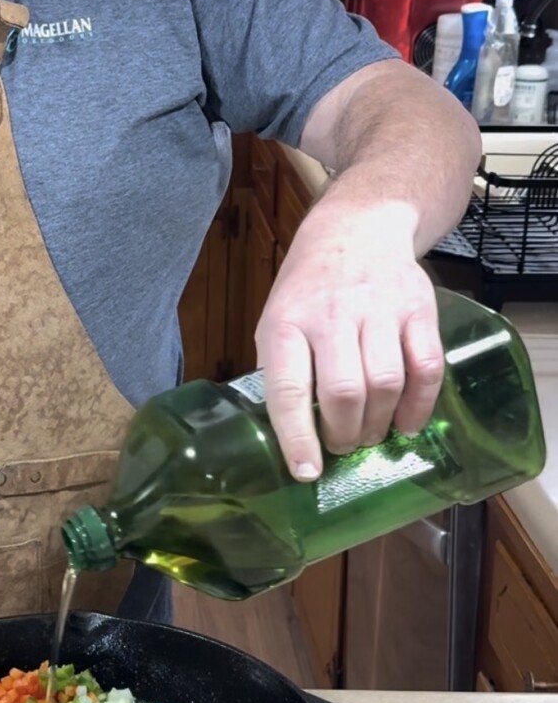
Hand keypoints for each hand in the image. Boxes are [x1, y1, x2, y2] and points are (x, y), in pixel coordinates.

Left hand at [254, 198, 444, 480]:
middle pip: (344, 391)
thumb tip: (286, 435)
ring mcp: (380, 310)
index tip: (306, 472)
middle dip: (344, 434)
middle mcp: (333, 315)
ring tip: (370, 435)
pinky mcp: (419, 310)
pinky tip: (407, 424)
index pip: (290, 389)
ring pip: (386, 383)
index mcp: (287, 323)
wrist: (357, 230)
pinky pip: (426, 368)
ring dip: (379, 424)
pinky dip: (420, 405)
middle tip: (342, 447)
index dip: (297, 437)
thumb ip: (280, 370)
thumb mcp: (276, 319)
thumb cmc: (309, 288)